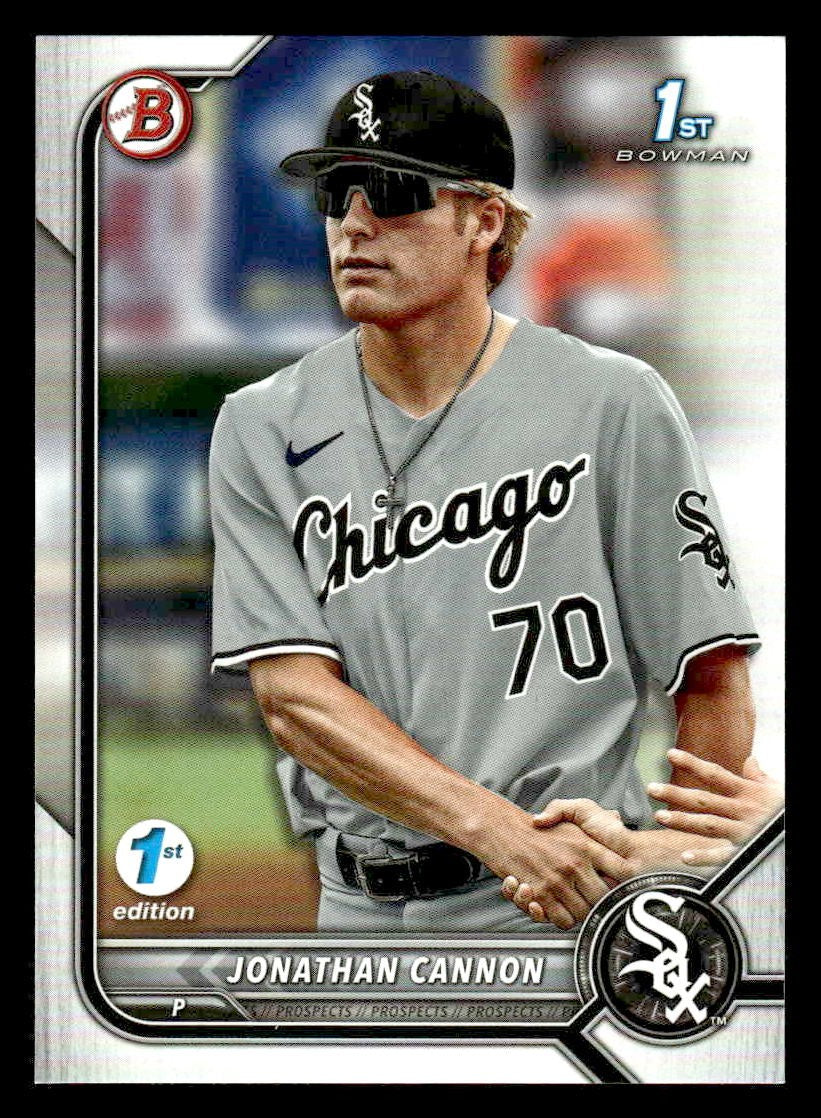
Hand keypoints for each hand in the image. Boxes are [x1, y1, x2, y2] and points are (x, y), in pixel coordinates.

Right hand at [493, 819, 632, 929]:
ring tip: (578, 906)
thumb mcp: (571, 813)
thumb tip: (616, 821)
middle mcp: (575, 864)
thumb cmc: (537, 826)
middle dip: (605, 903)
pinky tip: (560, 908)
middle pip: (606, 898)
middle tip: (600, 901)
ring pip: (585, 913)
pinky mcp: (540, 893)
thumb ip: (596, 817)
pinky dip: (562, 919)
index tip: (623, 884)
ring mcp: (558, 880)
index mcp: (587, 845)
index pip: (623, 870)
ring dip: (583, 913)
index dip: (626, 881)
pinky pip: (561, 919)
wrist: (501, 829)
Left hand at [648, 748, 783, 865]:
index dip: (692, 763)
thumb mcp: (778, 790)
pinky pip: (723, 856)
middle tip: (651, 789)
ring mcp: (744, 831)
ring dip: (683, 821)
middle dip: (676, 794)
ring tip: (660, 817)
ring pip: (708, 825)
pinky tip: (685, 857)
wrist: (799, 834)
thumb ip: (760, 777)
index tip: (670, 754)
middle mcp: (743, 810)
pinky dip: (704, 857)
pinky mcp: (748, 852)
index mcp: (748, 792)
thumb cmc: (788, 811)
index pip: (715, 774)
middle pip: (704, 800)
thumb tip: (750, 760)